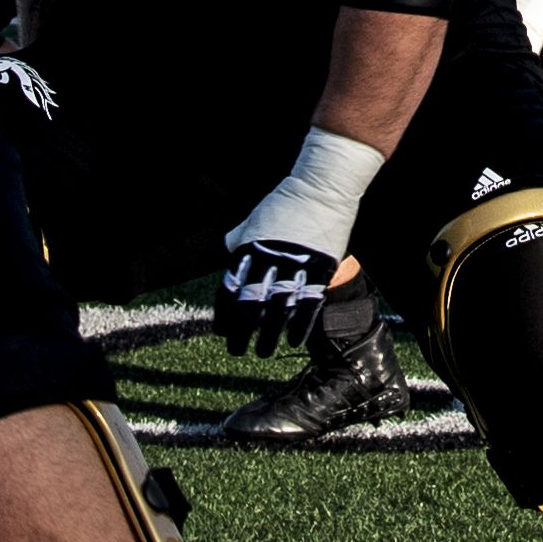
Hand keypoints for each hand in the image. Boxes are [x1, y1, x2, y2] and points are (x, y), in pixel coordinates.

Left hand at [215, 127, 381, 353]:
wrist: (320, 189)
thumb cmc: (285, 203)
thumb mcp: (255, 219)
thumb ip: (240, 238)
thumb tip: (228, 248)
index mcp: (249, 249)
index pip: (231, 288)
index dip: (224, 314)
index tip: (221, 332)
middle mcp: (268, 260)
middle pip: (250, 305)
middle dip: (241, 332)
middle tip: (236, 350)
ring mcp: (294, 266)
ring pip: (277, 311)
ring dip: (268, 336)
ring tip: (261, 352)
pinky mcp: (318, 269)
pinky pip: (307, 305)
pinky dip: (299, 326)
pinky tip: (292, 341)